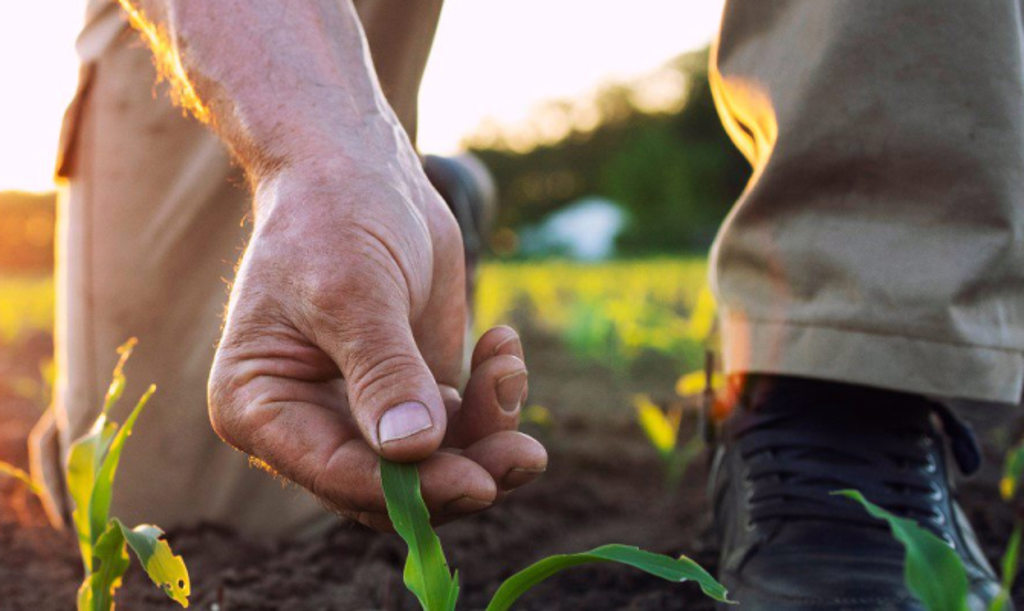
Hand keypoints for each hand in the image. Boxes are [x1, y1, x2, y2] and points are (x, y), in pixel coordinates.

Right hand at [207, 159, 545, 528]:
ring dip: (488, 433)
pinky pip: (462, 424)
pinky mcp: (413, 391)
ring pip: (435, 464)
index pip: (335, 475)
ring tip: (509, 368)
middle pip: (391, 488)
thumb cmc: (332, 218)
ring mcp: (365, 411)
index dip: (407, 490)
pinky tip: (503, 346)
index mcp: (261, 407)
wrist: (358, 169)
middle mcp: (309, 423)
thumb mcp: (352, 292)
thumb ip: (382, 371)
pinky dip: (492, 397)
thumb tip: (413, 449)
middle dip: (462, 473)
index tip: (476, 482)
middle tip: (525, 453)